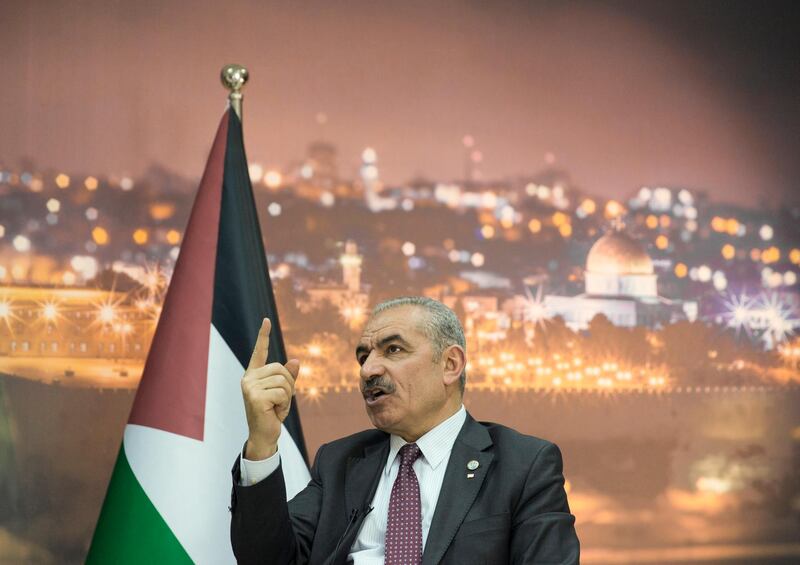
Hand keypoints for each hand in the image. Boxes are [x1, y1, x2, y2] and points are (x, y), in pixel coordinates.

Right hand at [241, 318, 299, 460]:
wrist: (264, 435)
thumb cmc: (272, 413)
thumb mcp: (283, 392)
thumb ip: (288, 376)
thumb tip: (296, 361)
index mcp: (253, 375)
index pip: (260, 352)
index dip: (263, 336)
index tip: (266, 320)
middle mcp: (249, 378)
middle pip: (281, 369)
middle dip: (288, 385)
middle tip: (280, 401)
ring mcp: (250, 387)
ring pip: (283, 381)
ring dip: (287, 397)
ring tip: (277, 407)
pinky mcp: (255, 397)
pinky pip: (283, 393)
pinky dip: (285, 404)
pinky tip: (275, 412)